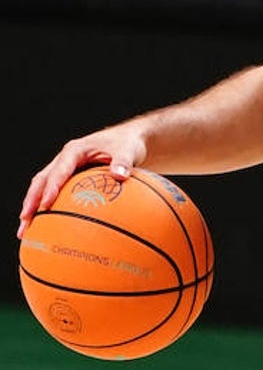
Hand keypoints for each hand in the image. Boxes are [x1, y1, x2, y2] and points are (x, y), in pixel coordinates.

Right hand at [18, 126, 145, 238]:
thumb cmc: (128, 143)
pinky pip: (54, 192)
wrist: (129, 139)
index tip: (45, 205)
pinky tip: (44, 225)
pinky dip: (45, 207)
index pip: (59, 170)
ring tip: (26, 230)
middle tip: (26, 221)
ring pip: (42, 187)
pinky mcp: (69, 177)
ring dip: (33, 206)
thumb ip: (124, 161)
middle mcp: (65, 159)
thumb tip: (119, 175)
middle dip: (32, 200)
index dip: (51, 188)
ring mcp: (65, 168)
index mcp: (75, 150)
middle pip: (42, 180)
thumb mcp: (128, 149)